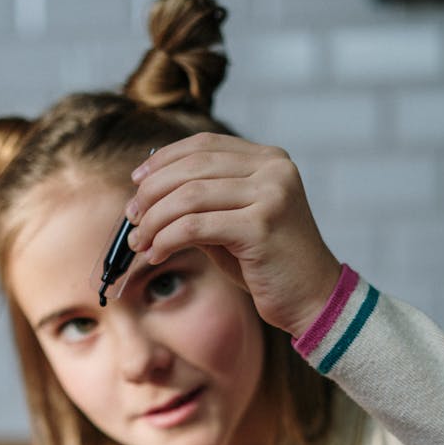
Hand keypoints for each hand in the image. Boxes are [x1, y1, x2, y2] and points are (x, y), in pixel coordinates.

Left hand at [126, 133, 341, 339]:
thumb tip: (146, 195)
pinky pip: (195, 226)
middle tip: (131, 217)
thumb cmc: (269, 266)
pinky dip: (166, 239)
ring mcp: (270, 195)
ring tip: (139, 241)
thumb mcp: (232, 226)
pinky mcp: (261, 226)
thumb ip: (201, 205)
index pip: (204, 145)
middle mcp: (273, 169)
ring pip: (189, 196)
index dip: (164, 159)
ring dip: (154, 220)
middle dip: (152, 193)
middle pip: (192, 167)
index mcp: (269, 159)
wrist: (312, 300)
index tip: (137, 181)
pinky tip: (156, 253)